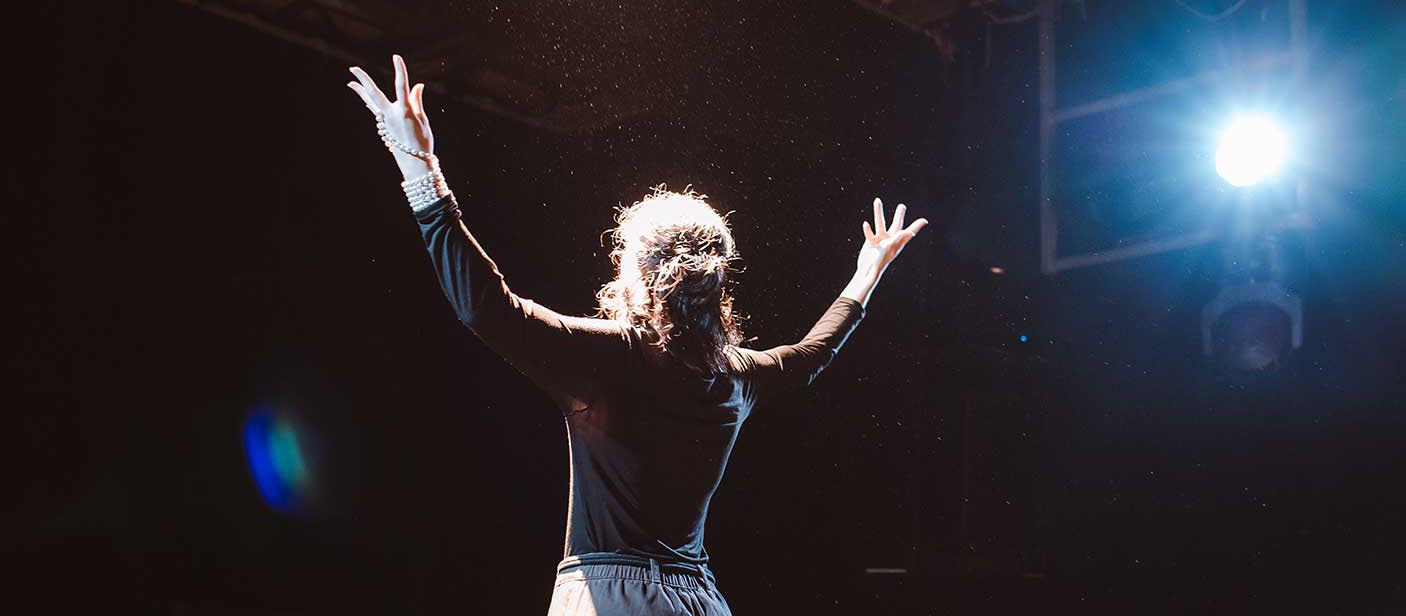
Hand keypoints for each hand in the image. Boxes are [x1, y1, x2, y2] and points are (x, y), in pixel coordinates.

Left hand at [347, 54, 434, 177]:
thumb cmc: (422, 142)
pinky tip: (365, 98)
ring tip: (350, 82)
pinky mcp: (383, 127)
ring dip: (361, 92)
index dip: (400, 70)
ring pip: (371, 102)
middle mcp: (390, 115)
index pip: (401, 86)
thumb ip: (417, 102)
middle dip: (363, 80)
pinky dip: (371, 103)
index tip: (396, 57)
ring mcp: (384, 122)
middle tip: (352, 69)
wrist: (414, 163)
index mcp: (404, 112)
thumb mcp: (423, 120)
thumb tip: (416, 86)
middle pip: (374, 94)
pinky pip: (375, 111)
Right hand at [857, 197, 926, 276]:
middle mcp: (890, 240)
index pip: (909, 232)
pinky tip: (866, 224)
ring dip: (878, 212)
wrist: (867, 271)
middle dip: (899, 215)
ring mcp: (880, 240)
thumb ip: (899, 238)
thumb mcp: (890, 247)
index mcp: (898, 241)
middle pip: (896, 224)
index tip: (924, 220)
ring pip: (880, 223)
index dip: (917, 226)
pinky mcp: (871, 242)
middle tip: (902, 206)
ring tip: (877, 200)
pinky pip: (870, 233)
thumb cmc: (880, 261)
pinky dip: (867, 229)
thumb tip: (910, 232)